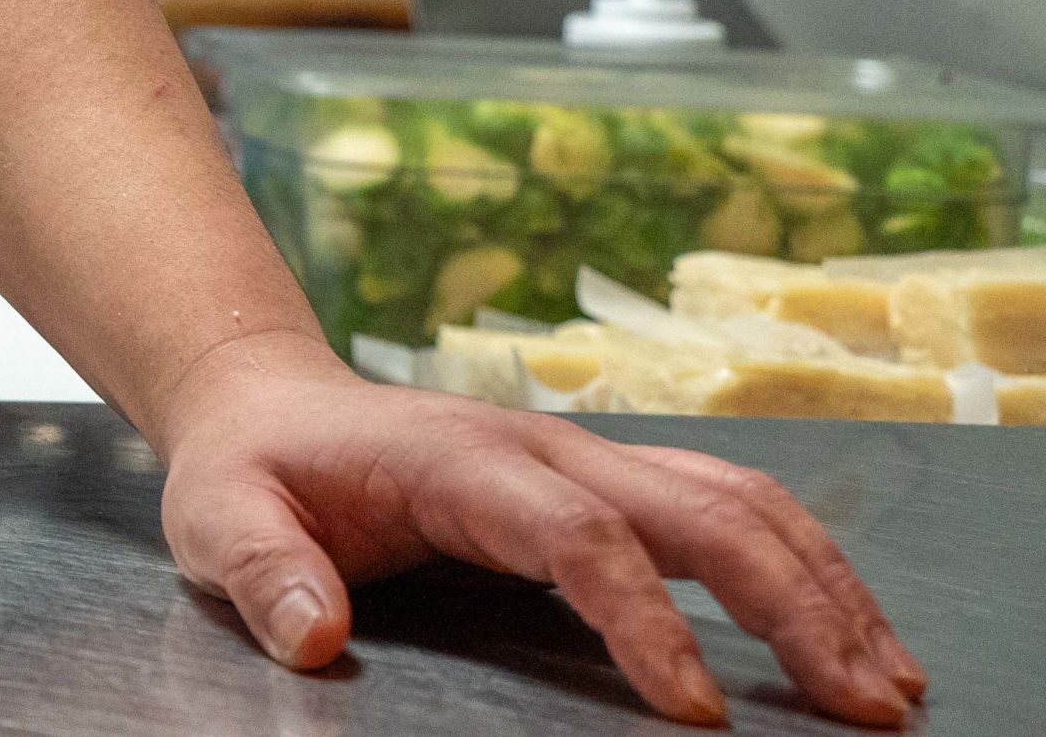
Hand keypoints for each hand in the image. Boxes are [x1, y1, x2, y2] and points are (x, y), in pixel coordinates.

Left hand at [153, 333, 923, 727]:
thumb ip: (261, 575)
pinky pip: (726, 510)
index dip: (644, 620)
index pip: (577, 536)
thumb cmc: (250, 469)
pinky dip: (800, 566)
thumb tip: (315, 640)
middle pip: (696, 510)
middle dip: (791, 604)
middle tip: (864, 707)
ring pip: (734, 502)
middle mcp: (544, 448)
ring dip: (820, 585)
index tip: (696, 712)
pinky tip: (848, 634)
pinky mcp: (606, 481)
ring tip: (887, 684)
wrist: (264, 400)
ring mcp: (585, 457)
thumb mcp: (217, 519)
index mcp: (460, 461)